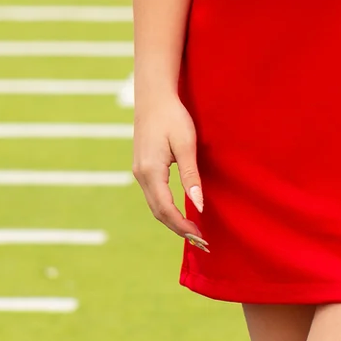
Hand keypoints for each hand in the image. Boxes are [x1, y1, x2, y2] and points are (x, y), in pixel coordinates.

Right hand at [131, 93, 208, 251]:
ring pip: (155, 206)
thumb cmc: (173, 117)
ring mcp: (139, 172)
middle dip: (179, 229)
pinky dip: (166, 209)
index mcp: (151, 172)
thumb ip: (191, 176)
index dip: (183, 226)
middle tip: (201, 242)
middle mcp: (140, 176)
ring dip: (173, 221)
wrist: (153, 97)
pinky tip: (181, 212)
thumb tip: (198, 205)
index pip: (166, 210)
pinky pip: (154, 196)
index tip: (200, 237)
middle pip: (159, 213)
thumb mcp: (186, 145)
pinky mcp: (142, 168)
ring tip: (193, 232)